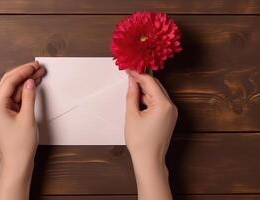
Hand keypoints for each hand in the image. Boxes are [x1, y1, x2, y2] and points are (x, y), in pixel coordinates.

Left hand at [0, 61, 45, 199]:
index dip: (23, 70)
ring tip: (39, 74)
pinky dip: (24, 91)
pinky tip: (33, 85)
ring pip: (13, 89)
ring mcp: (0, 110)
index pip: (9, 81)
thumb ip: (29, 97)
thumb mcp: (27, 118)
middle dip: (24, 73)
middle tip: (38, 67)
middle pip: (9, 82)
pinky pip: (15, 97)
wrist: (16, 164)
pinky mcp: (6, 114)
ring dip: (25, 81)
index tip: (35, 65)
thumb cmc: (19, 146)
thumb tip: (30, 82)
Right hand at [125, 71, 176, 199]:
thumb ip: (132, 94)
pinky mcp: (169, 117)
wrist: (149, 160)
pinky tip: (138, 102)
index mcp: (163, 104)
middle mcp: (171, 106)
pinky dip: (149, 99)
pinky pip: (159, 102)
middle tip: (128, 77)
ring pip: (157, 94)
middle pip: (155, 86)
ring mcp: (171, 112)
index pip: (150, 82)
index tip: (128, 69)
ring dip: (145, 91)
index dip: (138, 74)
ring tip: (131, 91)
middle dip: (142, 81)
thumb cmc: (141, 142)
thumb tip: (132, 81)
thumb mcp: (132, 114)